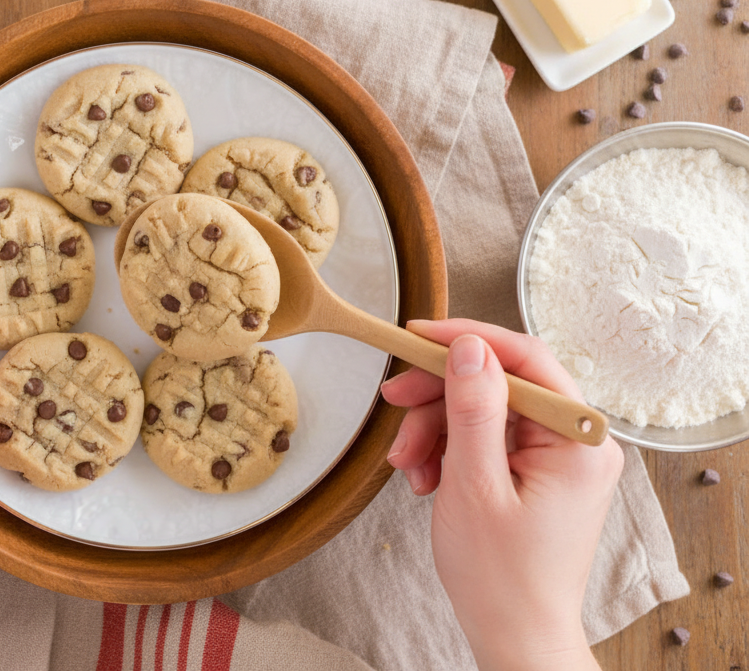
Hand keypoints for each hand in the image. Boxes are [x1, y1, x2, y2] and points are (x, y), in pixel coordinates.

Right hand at [380, 319, 622, 670]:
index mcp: (578, 441)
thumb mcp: (475, 485)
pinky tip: (425, 478)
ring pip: (483, 410)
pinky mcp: (537, 472)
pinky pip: (485, 439)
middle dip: (439, 396)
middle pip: (498, 384)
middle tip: (393, 403)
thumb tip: (469, 347)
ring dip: (435, 430)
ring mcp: (557, 458)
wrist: (514, 636)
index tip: (417, 336)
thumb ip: (473, 409)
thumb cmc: (501, 578)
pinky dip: (448, 451)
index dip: (467, 340)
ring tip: (407, 466)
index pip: (525, 359)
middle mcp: (576, 441)